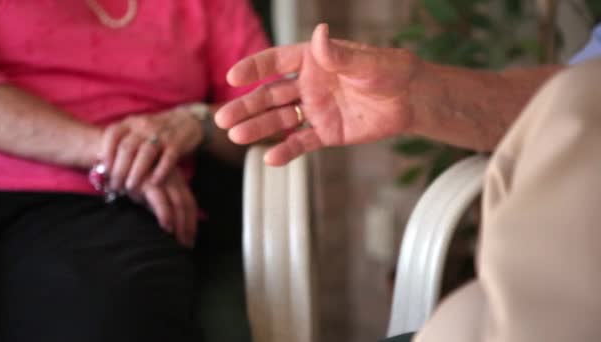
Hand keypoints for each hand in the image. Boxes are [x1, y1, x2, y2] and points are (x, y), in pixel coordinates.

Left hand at [101, 108, 203, 190]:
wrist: (187, 120)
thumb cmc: (157, 130)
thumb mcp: (137, 129)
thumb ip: (121, 141)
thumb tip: (98, 160)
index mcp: (131, 122)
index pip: (113, 135)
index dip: (106, 153)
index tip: (103, 171)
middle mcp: (144, 126)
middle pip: (127, 148)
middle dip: (119, 170)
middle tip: (115, 186)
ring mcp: (161, 135)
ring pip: (146, 154)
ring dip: (137, 173)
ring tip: (131, 188)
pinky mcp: (177, 144)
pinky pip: (167, 159)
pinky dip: (160, 172)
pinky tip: (153, 183)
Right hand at [130, 168, 197, 247]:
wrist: (113, 159)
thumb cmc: (131, 176)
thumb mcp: (149, 191)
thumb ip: (160, 204)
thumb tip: (169, 226)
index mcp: (176, 179)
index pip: (189, 202)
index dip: (192, 222)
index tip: (191, 239)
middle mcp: (172, 178)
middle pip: (186, 204)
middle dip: (188, 226)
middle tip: (186, 245)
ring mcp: (161, 178)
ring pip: (178, 202)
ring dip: (180, 224)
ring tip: (179, 241)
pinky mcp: (147, 181)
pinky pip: (160, 200)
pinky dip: (165, 214)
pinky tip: (167, 227)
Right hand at [216, 23, 421, 165]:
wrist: (410, 100)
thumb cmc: (390, 71)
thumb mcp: (365, 63)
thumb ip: (338, 55)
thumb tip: (319, 34)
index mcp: (312, 61)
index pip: (275, 62)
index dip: (253, 69)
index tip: (232, 77)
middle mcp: (308, 85)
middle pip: (270, 95)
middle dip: (246, 106)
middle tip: (223, 119)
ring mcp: (315, 110)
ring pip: (280, 120)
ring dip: (258, 128)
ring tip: (236, 137)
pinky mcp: (327, 133)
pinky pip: (302, 143)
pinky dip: (287, 151)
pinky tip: (270, 159)